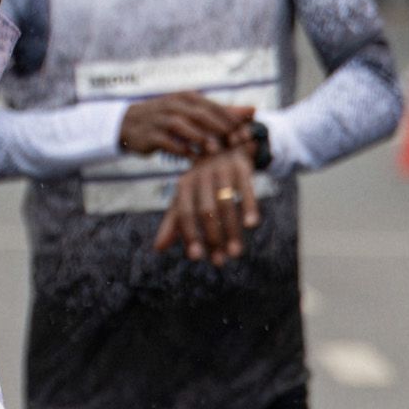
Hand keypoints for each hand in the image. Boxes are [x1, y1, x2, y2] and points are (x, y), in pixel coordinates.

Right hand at [118, 91, 254, 158]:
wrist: (130, 123)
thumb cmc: (169, 118)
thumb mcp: (194, 111)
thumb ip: (223, 112)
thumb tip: (254, 110)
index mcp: (188, 97)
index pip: (213, 106)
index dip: (229, 119)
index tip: (244, 133)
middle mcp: (174, 105)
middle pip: (200, 114)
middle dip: (218, 128)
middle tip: (234, 143)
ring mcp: (161, 119)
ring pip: (183, 126)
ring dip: (199, 138)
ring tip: (214, 150)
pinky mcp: (151, 134)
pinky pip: (167, 142)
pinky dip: (180, 149)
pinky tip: (192, 157)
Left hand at [152, 146, 261, 262]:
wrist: (226, 146)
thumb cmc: (203, 180)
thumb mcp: (186, 197)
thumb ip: (174, 222)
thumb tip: (157, 248)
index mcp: (184, 184)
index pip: (185, 213)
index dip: (189, 234)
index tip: (196, 257)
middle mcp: (201, 176)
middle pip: (206, 211)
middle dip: (213, 238)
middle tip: (221, 261)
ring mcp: (222, 170)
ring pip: (226, 204)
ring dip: (231, 230)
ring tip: (235, 253)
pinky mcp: (242, 168)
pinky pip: (247, 189)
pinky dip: (249, 207)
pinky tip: (252, 225)